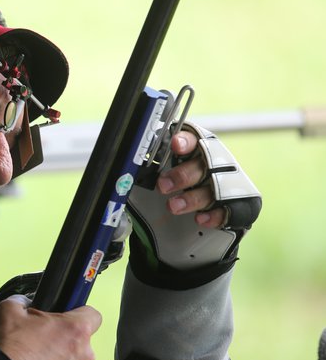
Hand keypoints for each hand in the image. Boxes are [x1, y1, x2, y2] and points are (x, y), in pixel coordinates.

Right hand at [0, 295, 101, 359]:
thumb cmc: (11, 347)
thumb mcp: (9, 310)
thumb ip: (22, 302)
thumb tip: (24, 304)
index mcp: (76, 329)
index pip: (93, 315)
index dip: (79, 314)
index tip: (65, 318)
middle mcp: (86, 353)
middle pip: (81, 341)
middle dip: (65, 340)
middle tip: (42, 342)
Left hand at [127, 122, 260, 269]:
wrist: (191, 223)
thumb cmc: (171, 190)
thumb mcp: (154, 177)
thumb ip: (142, 170)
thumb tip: (118, 170)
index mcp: (195, 149)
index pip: (194, 136)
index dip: (186, 139)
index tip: (174, 145)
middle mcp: (215, 163)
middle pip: (206, 162)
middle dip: (183, 174)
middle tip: (163, 186)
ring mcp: (229, 184)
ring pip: (216, 187)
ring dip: (193, 197)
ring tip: (173, 206)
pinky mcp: (240, 206)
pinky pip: (234, 209)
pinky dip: (215, 214)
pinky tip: (200, 219)